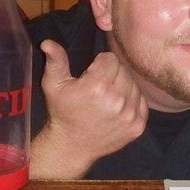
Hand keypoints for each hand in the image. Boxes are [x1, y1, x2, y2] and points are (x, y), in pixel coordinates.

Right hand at [29, 39, 147, 178]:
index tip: (91, 75)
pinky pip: (141, 102)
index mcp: (97, 86)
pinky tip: (117, 107)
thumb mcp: (53, 85)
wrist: (71, 146)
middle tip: (99, 87)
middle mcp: (116, 99)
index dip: (99, 64)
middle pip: (123, 70)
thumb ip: (56, 61)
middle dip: (111, 74)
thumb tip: (48, 42)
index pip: (111, 59)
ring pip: (134, 85)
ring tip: (107, 98)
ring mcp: (129, 114)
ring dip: (122, 87)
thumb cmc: (62, 112)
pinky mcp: (137, 126)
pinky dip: (132, 102)